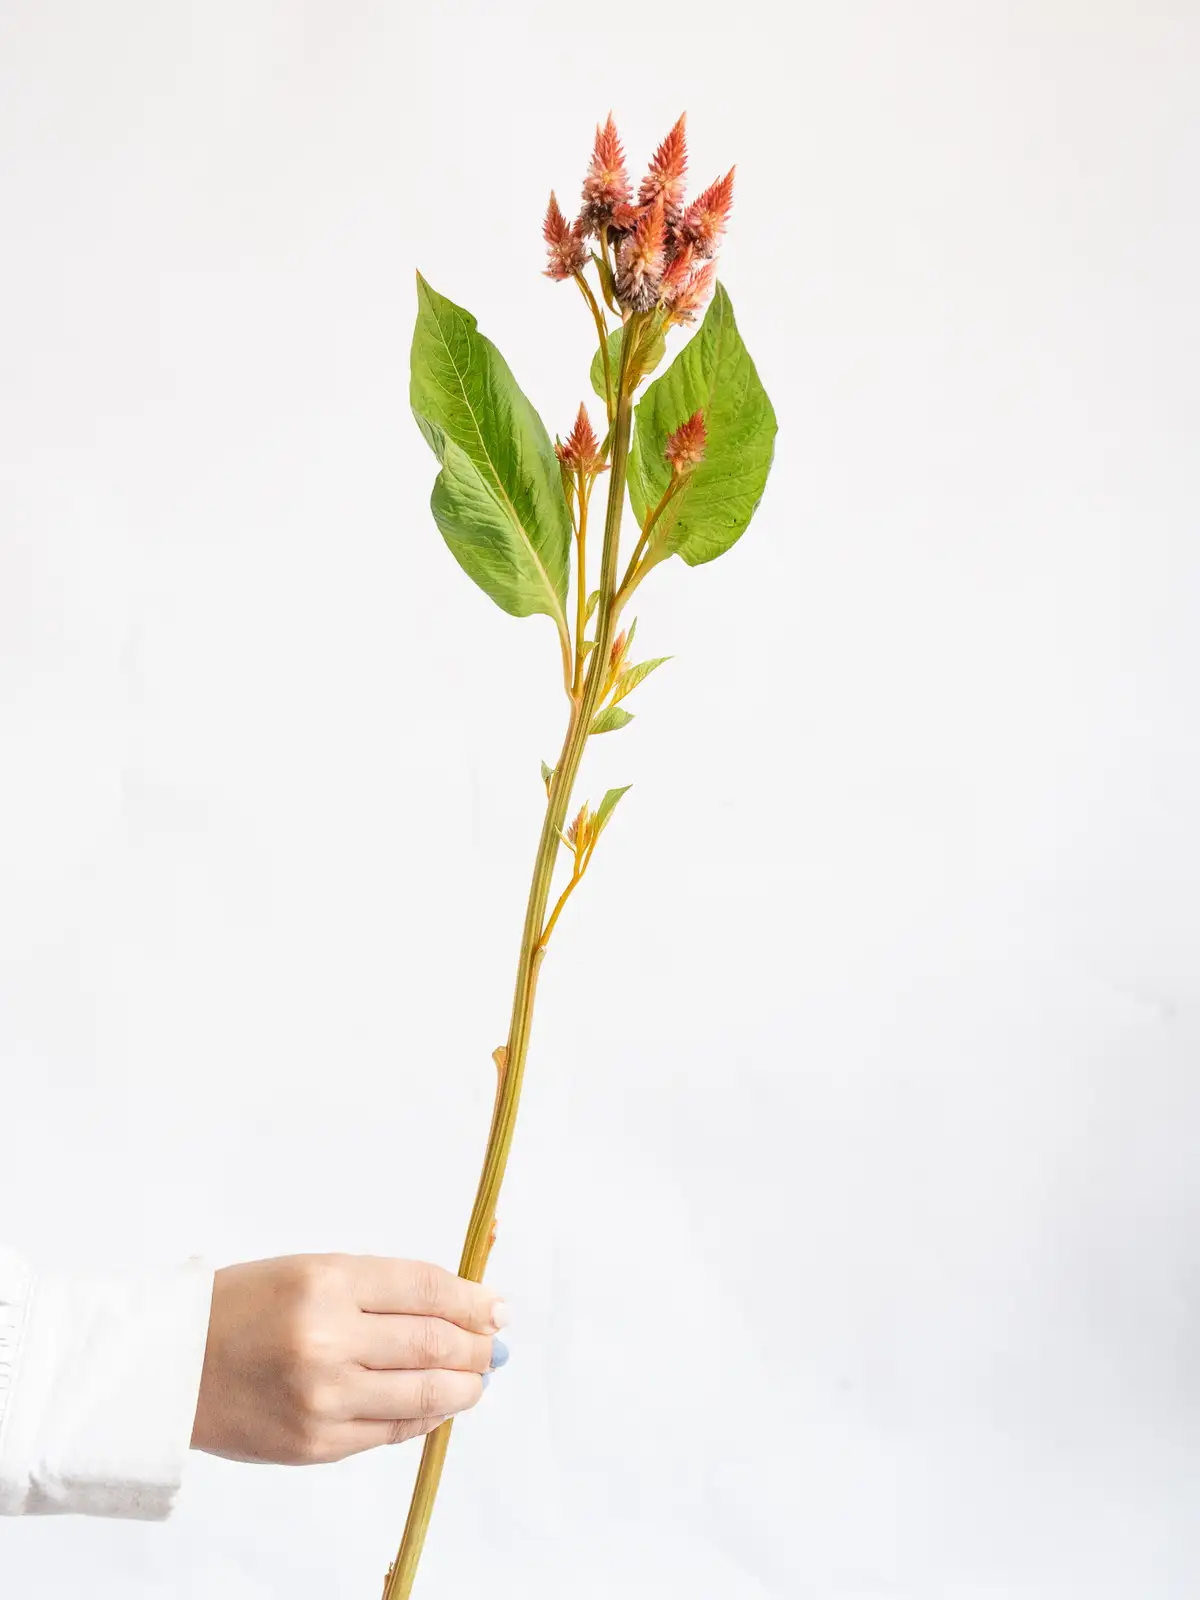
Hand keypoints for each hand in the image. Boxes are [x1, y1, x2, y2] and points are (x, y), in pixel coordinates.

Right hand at [190, 1254, 508, 1464]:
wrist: (172, 1367)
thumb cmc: (245, 1308)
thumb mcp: (312, 1272)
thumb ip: (383, 1289)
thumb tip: (464, 1309)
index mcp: (326, 1281)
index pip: (426, 1288)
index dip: (473, 1299)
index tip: (498, 1307)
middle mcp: (327, 1338)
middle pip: (434, 1342)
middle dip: (477, 1345)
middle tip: (494, 1345)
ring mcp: (323, 1398)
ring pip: (424, 1393)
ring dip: (464, 1386)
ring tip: (476, 1377)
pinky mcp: (317, 1444)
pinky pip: (392, 1432)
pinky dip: (425, 1417)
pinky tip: (436, 1403)